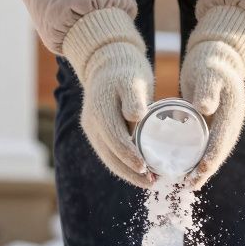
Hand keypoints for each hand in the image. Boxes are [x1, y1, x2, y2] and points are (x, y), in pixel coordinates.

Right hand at [63, 9, 153, 188]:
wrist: (108, 62)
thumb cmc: (125, 70)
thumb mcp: (132, 80)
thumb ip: (133, 98)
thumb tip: (135, 116)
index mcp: (100, 112)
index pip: (115, 141)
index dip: (131, 157)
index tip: (147, 168)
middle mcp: (91, 124)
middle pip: (110, 156)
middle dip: (130, 173)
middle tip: (152, 183)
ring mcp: (92, 129)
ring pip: (108, 158)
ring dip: (127, 173)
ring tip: (149, 182)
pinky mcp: (96, 131)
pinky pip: (108, 153)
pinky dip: (123, 165)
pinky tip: (139, 171)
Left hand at [180, 6, 244, 188]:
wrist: (217, 54)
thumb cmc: (210, 61)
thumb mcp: (207, 72)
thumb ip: (207, 89)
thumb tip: (205, 108)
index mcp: (232, 112)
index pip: (221, 141)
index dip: (210, 158)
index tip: (198, 172)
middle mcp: (231, 121)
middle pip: (220, 151)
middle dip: (205, 170)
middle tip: (189, 186)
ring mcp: (225, 123)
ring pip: (215, 151)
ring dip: (202, 168)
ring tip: (187, 183)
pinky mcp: (216, 123)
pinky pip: (208, 144)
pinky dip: (199, 157)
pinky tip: (187, 167)